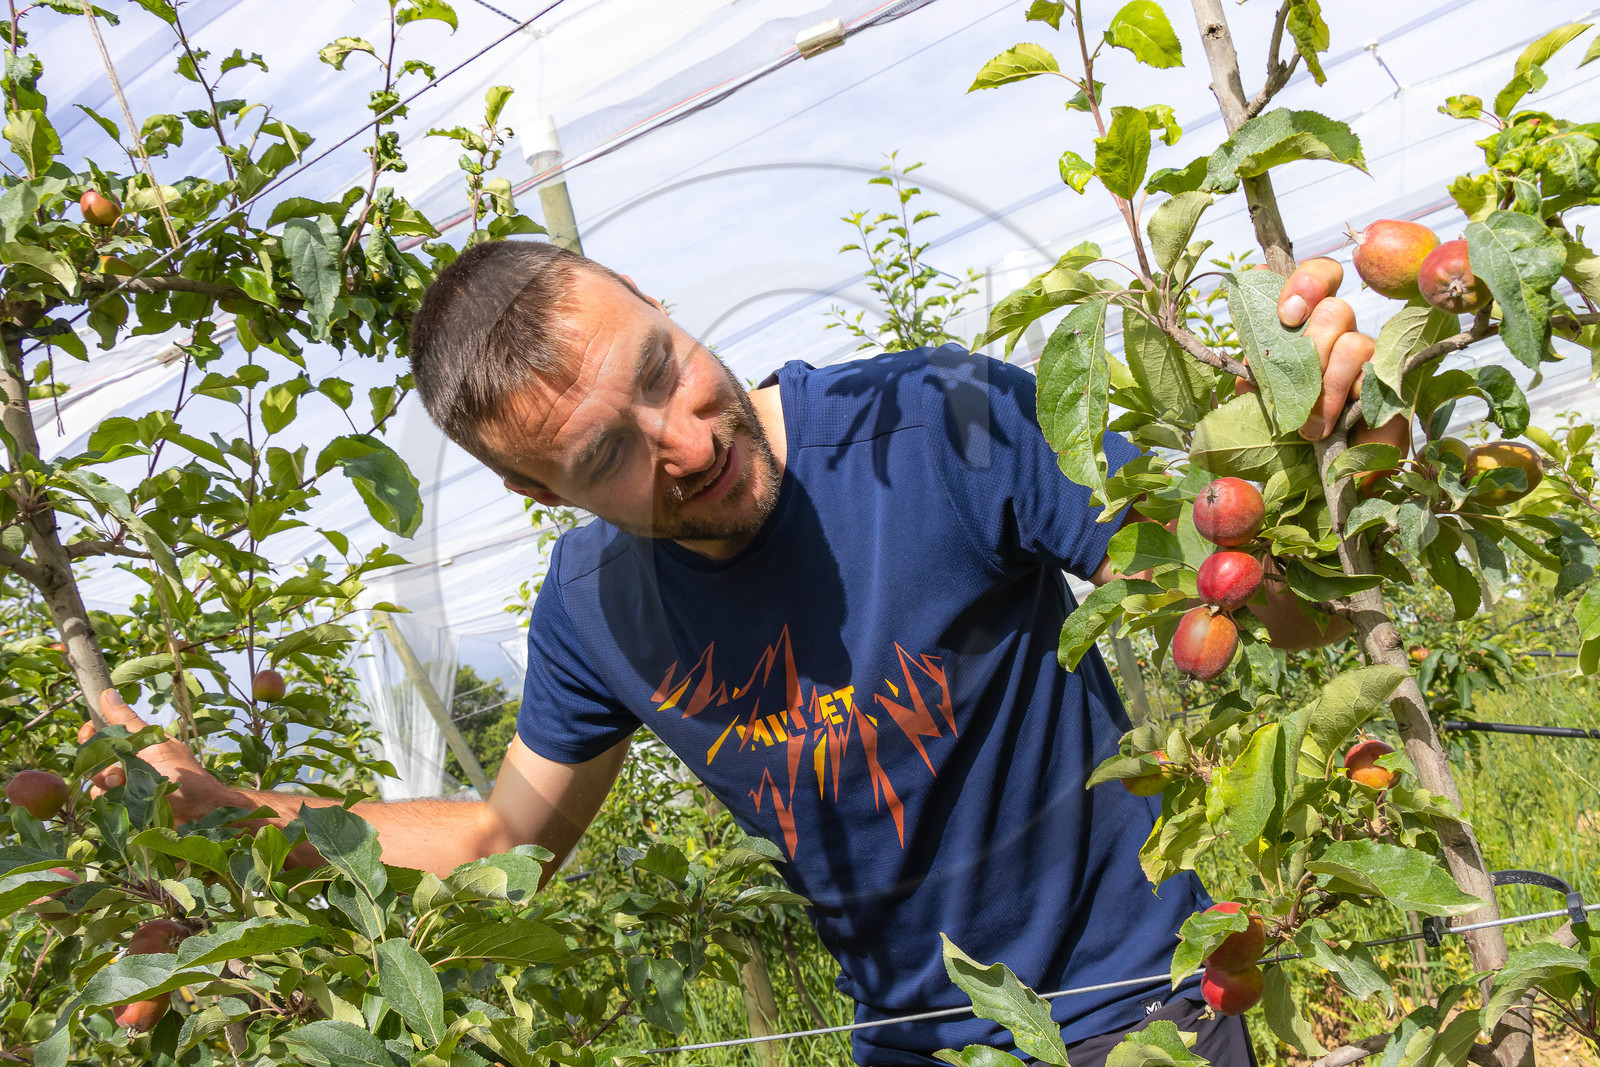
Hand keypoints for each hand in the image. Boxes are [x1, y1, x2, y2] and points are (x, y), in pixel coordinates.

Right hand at [93, 690, 226, 822]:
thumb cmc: (182, 776)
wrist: (198, 812)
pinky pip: (103, 800)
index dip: (92, 733)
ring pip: (96, 782)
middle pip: (95, 759)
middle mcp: (130, 762)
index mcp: (139, 744)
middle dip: (100, 764)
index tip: (87, 735)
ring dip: (107, 785)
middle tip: (117, 772)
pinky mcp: (126, 805)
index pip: (104, 732)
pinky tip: (125, 801)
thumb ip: (129, 723)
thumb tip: (108, 694)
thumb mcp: (154, 745)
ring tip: (125, 788)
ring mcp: (127, 784)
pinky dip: (110, 800)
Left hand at [1236, 258, 1375, 440]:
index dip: (1303, 284)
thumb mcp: (1264, 404)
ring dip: (1327, 387)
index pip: (1311, 281)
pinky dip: (1350, 400)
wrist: (1330, 473)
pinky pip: (1375, 374)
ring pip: (1352, 343)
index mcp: (1302, 328)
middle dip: (1311, 348)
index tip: (1286, 315)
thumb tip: (1249, 372)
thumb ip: (1256, 381)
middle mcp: (1337, 334)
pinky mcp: (1389, 380)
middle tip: (1299, 387)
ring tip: (1313, 427)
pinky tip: (1340, 421)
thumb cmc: (1292, 432)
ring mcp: (1366, 354)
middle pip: (1333, 309)